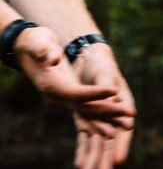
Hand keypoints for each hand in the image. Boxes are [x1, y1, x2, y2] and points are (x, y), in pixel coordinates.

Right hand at [14, 26, 134, 124]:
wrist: (26, 50)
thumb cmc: (35, 43)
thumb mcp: (39, 42)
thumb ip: (46, 51)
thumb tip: (53, 58)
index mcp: (50, 85)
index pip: (76, 93)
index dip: (95, 92)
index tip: (114, 90)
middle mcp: (56, 96)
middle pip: (85, 107)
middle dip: (108, 111)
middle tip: (130, 115)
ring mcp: (62, 98)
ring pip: (87, 112)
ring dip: (107, 119)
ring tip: (127, 125)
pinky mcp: (68, 96)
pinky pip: (86, 111)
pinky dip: (100, 118)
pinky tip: (114, 124)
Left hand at [73, 44, 135, 168]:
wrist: (87, 58)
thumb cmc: (99, 64)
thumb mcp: (104, 72)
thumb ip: (107, 86)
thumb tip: (113, 97)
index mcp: (123, 105)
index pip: (124, 129)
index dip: (121, 145)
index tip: (119, 161)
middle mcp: (114, 115)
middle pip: (111, 140)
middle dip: (106, 159)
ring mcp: (100, 119)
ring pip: (97, 143)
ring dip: (93, 160)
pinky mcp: (87, 119)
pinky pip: (85, 138)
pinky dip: (83, 152)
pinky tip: (79, 166)